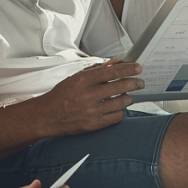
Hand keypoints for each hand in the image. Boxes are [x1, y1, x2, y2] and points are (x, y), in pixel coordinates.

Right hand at [30, 58, 144, 135]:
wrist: (47, 116)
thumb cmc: (61, 95)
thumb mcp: (76, 77)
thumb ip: (97, 70)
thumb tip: (114, 63)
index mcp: (84, 80)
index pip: (112, 71)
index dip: (128, 69)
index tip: (137, 68)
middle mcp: (89, 95)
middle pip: (120, 87)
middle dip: (134, 83)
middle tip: (140, 82)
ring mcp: (92, 111)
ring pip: (120, 103)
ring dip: (127, 98)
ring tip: (127, 95)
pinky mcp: (94, 125)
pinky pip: (116, 117)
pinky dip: (120, 111)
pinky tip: (118, 108)